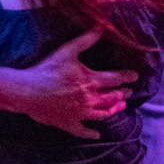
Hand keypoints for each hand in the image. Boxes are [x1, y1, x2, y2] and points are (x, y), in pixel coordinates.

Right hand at [13, 30, 134, 137]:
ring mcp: (80, 114)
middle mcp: (89, 99)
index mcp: (91, 81)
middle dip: (122, 94)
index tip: (135, 77)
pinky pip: (83, 131)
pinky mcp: (69, 124)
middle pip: (111, 98)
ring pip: (102, 114)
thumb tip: (101, 28)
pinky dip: (92, 134)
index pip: (114, 79)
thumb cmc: (48, 70)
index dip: (126, 77)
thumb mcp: (67, 51)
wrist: (28, 91)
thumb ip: (86, 40)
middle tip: (128, 92)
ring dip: (113, 110)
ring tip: (120, 108)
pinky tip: (98, 135)